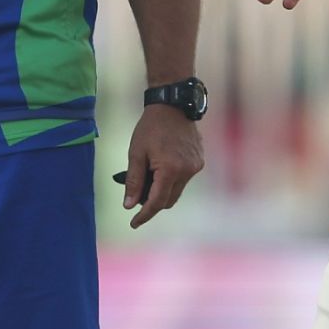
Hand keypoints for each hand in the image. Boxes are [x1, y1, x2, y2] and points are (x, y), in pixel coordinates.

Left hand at [120, 106, 203, 229]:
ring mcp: (195, 166)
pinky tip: (161, 166)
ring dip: (163, 190)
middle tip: (137, 195)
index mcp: (170, 170)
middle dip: (152, 203)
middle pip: (168, 200)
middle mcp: (187, 171)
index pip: (156, 202)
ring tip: (148, 176)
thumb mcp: (136, 153)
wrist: (173, 105)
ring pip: (176, 191)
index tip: (134, 223)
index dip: (144, 215)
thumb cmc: (150, 128)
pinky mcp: (198, 161)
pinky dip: (171, 180)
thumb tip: (129, 205)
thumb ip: (134, 181)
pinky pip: (184, 179)